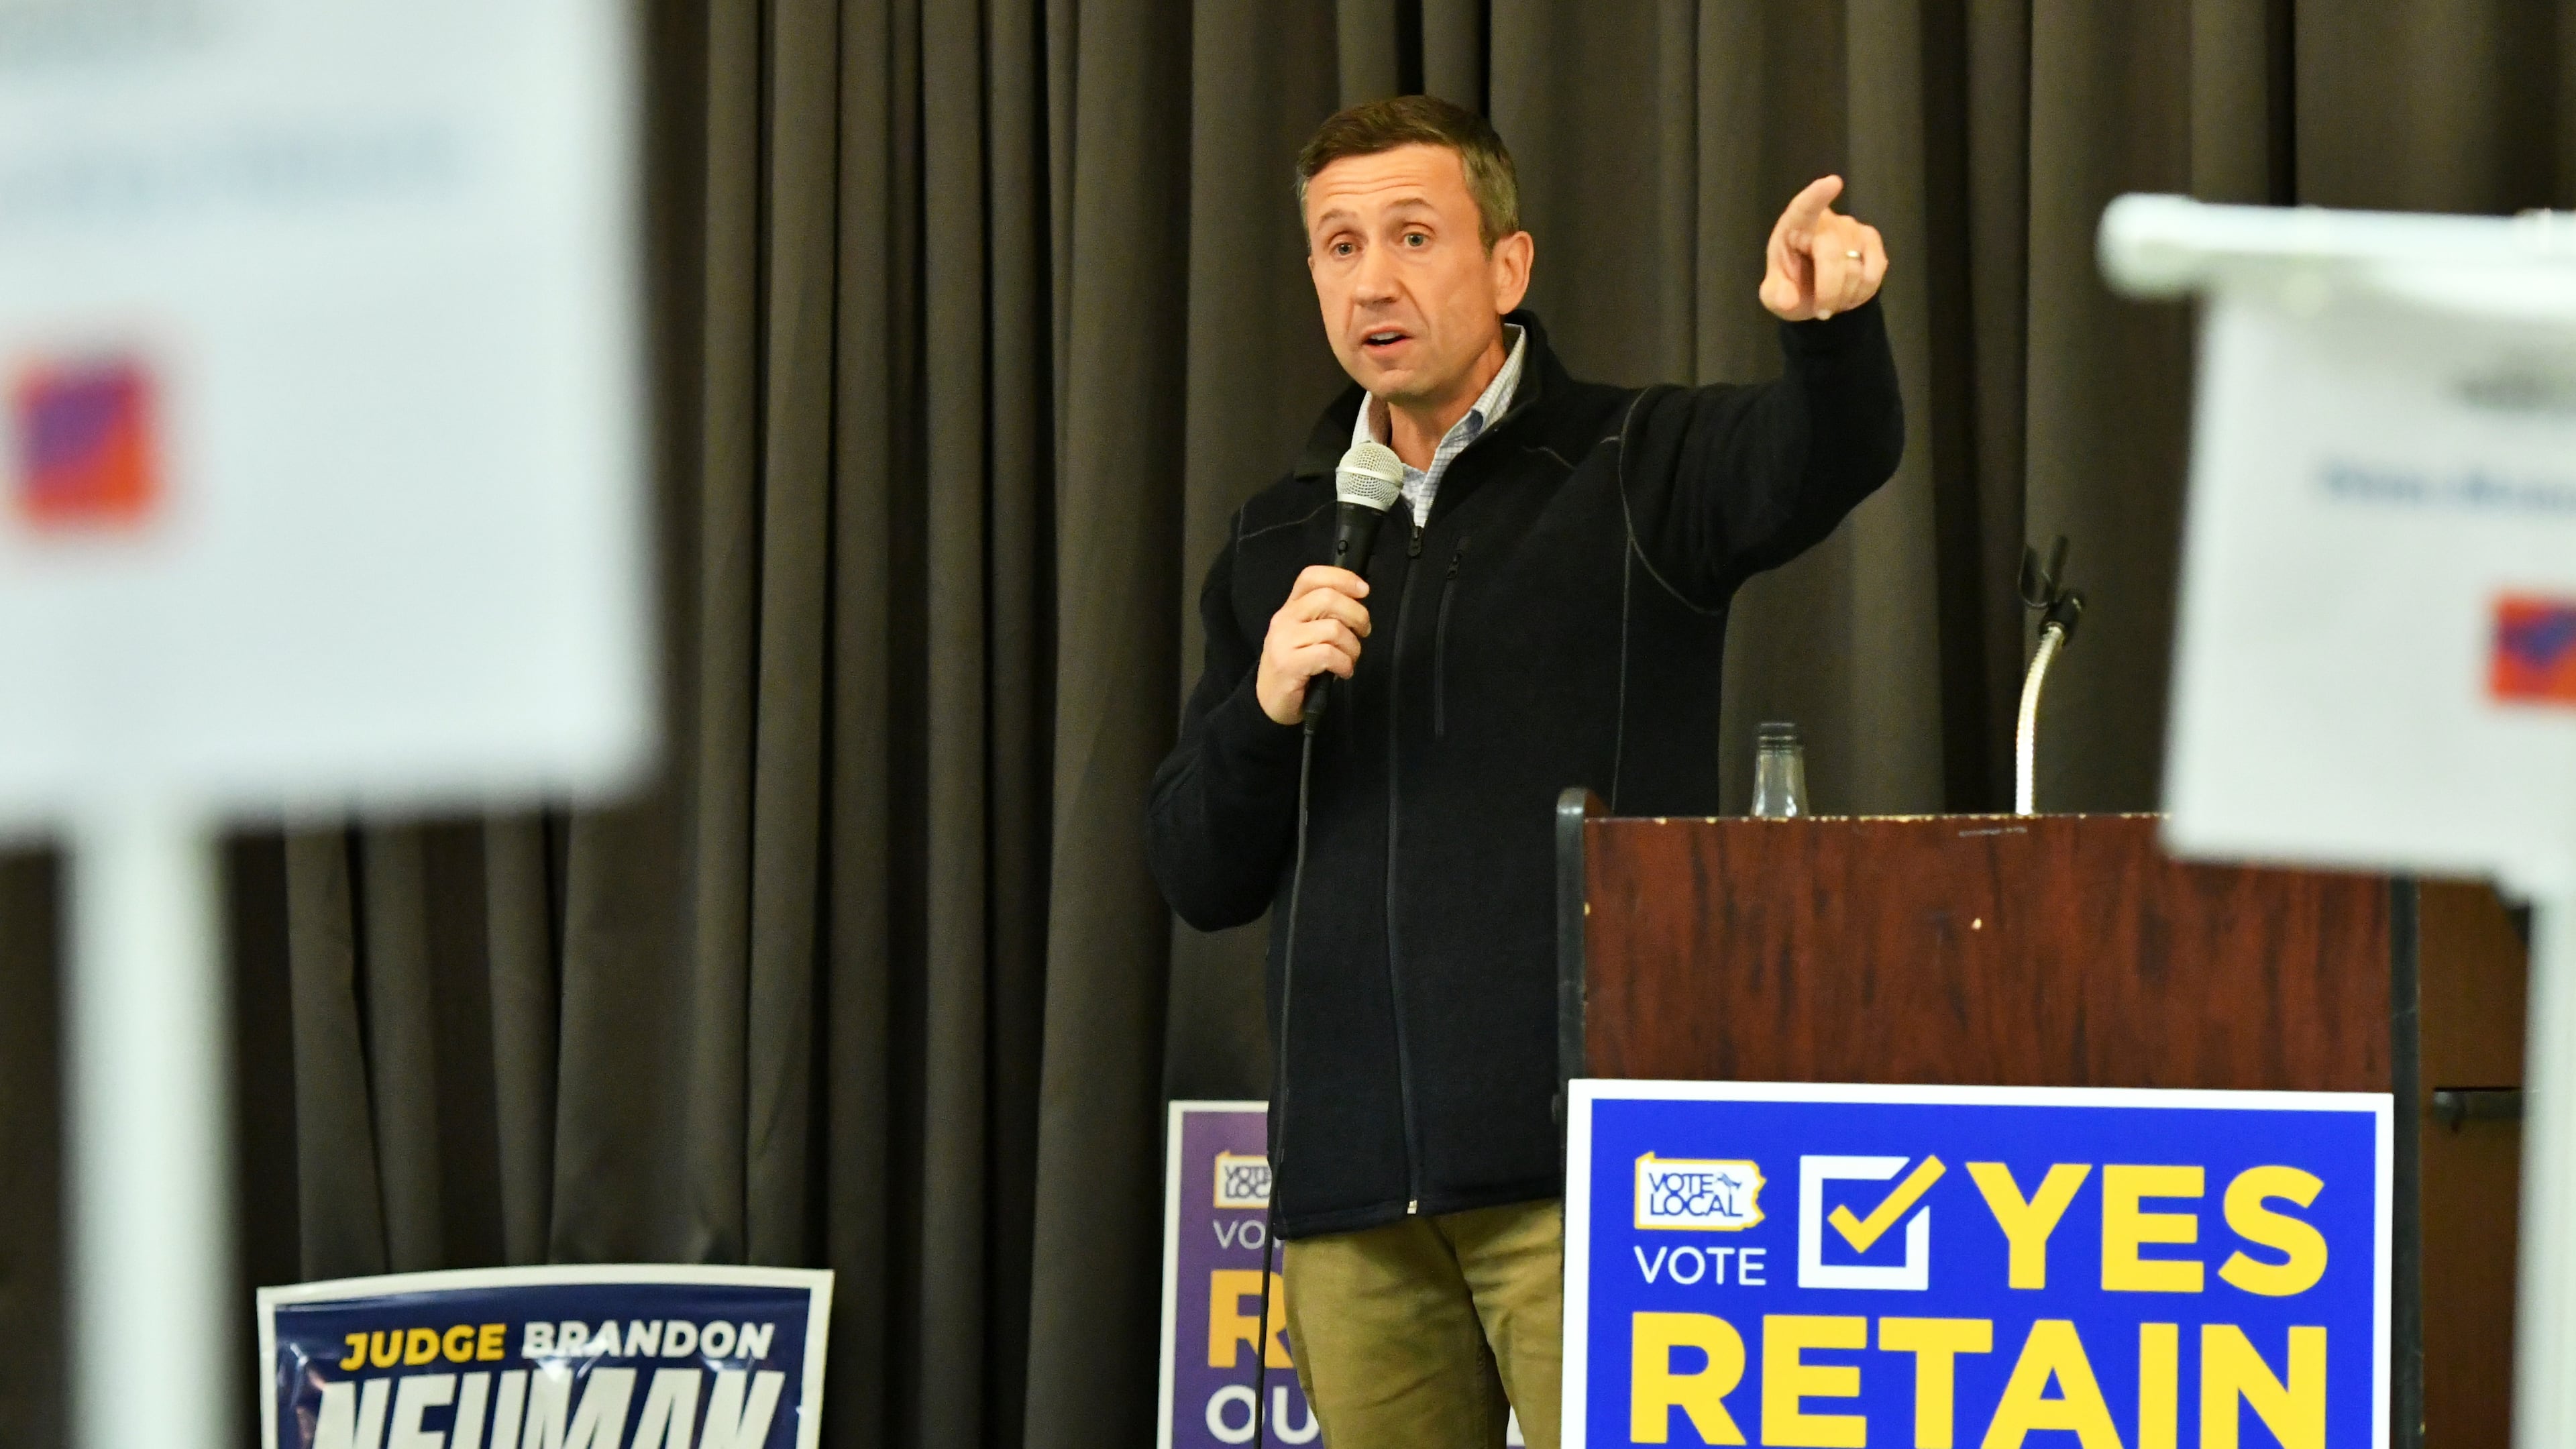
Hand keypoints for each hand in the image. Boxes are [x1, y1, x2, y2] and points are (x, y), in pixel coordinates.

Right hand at [1257, 565, 1371, 724]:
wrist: (1269, 701)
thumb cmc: (1296, 667)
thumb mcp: (1307, 635)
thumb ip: (1325, 616)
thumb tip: (1358, 602)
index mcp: (1290, 608)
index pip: (1311, 577)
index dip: (1341, 577)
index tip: (1363, 590)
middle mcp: (1284, 619)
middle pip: (1327, 598)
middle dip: (1357, 614)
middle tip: (1363, 632)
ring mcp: (1283, 641)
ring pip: (1333, 629)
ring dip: (1352, 647)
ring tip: (1350, 659)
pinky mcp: (1288, 664)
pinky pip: (1328, 655)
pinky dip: (1344, 664)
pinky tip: (1343, 672)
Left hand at [1760, 175, 1887, 321]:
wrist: (1818, 296)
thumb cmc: (1792, 286)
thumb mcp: (1776, 296)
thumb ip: (1777, 296)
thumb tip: (1788, 300)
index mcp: (1795, 226)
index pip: (1805, 207)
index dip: (1818, 196)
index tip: (1832, 183)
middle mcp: (1826, 222)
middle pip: (1833, 255)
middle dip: (1829, 291)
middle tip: (1822, 312)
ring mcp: (1852, 229)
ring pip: (1855, 269)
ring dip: (1844, 296)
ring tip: (1833, 300)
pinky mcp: (1872, 242)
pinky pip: (1874, 272)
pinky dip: (1862, 293)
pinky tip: (1850, 294)